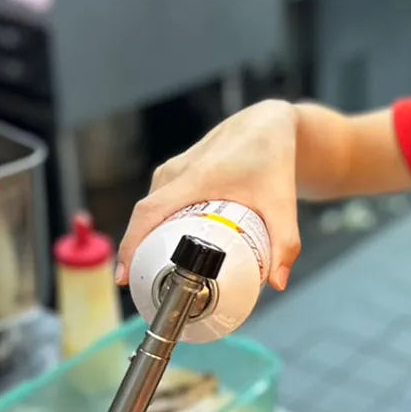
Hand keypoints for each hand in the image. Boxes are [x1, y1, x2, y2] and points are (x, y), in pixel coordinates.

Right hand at [117, 100, 302, 290]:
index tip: (125, 275)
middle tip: (141, 287)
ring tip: (151, 273)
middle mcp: (177, 172)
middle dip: (137, 252)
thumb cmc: (273, 157)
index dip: (132, 245)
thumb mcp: (282, 202)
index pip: (150, 213)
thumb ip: (285, 242)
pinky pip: (156, 202)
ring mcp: (173, 170)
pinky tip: (163, 248)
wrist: (267, 124)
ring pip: (149, 210)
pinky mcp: (174, 172)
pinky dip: (155, 226)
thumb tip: (278, 283)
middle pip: (145, 217)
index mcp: (197, 178)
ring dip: (145, 239)